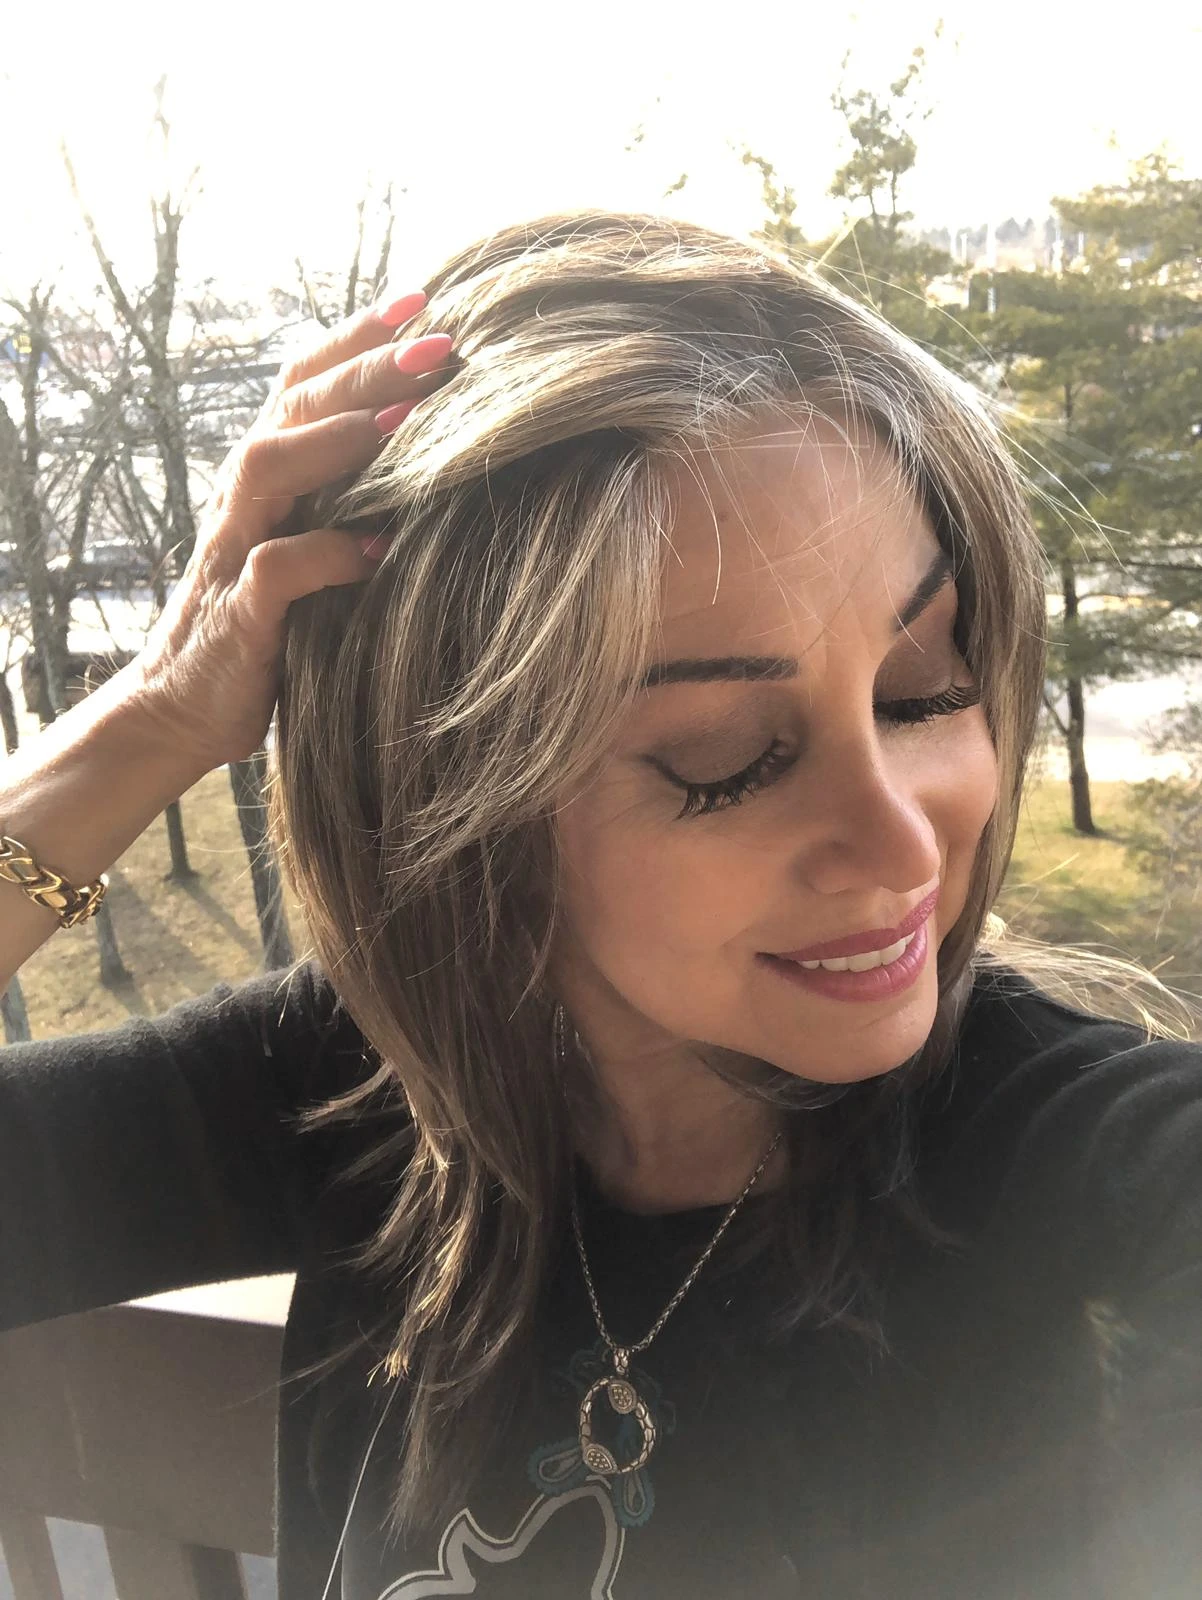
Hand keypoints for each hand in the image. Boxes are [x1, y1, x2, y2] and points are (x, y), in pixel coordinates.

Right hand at [129, 290, 452, 769]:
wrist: (185, 704)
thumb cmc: (269, 618)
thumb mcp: (309, 541)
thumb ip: (346, 494)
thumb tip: (429, 446)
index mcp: (267, 474)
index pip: (305, 382)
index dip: (357, 337)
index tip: (423, 301)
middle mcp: (244, 498)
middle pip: (295, 407)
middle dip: (366, 368)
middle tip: (438, 340)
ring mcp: (235, 550)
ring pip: (270, 467)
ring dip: (335, 439)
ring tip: (403, 417)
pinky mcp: (239, 614)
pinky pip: (273, 571)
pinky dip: (321, 555)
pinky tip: (376, 551)